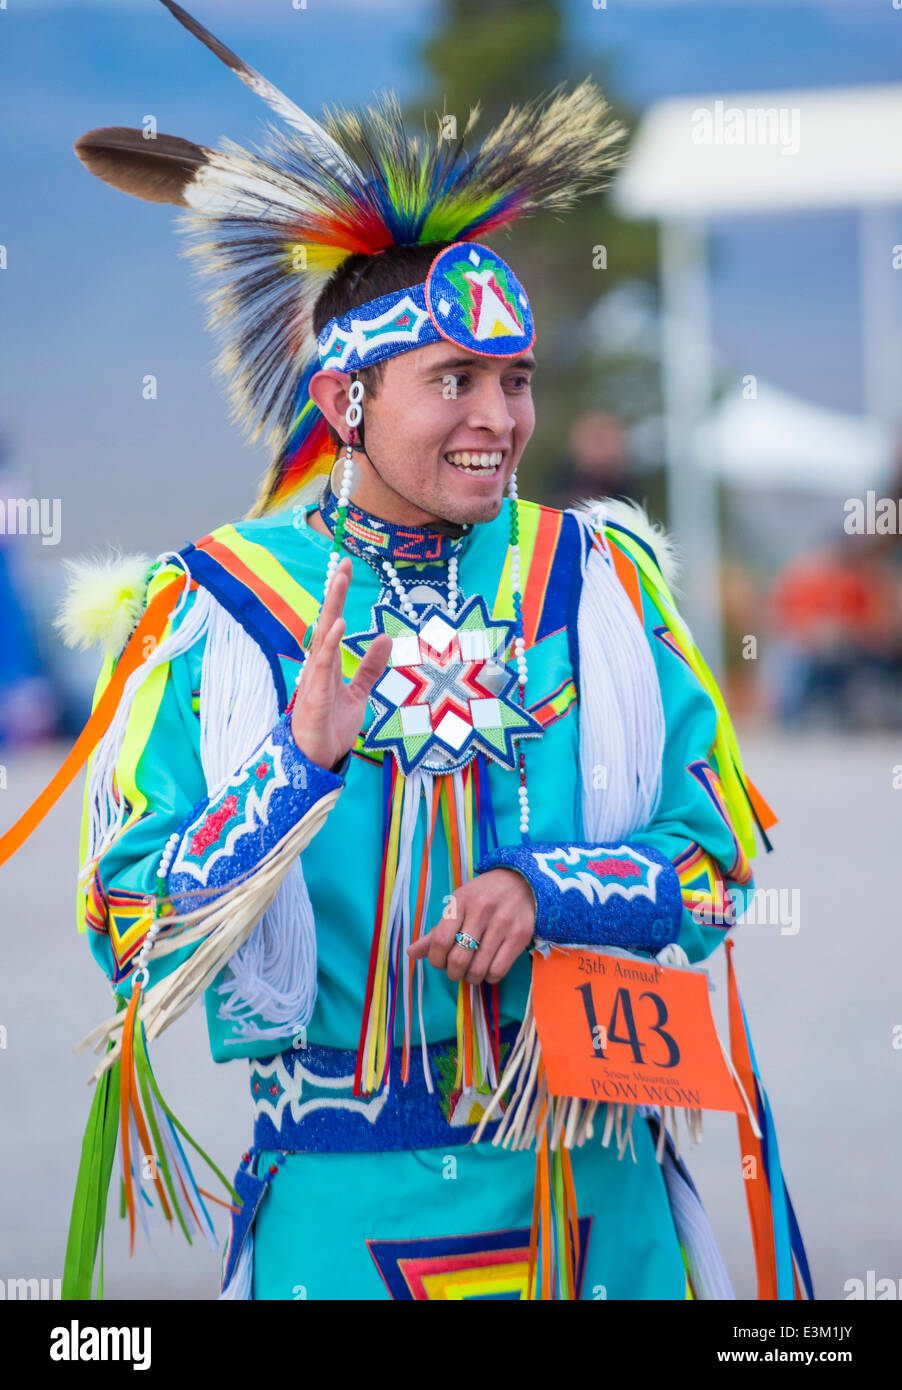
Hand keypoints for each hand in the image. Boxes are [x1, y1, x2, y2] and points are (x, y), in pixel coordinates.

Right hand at [290, 556, 392, 770]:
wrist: (317, 760)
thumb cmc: (331, 726)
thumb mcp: (358, 692)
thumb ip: (369, 667)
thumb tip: (384, 638)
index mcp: (327, 664)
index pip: (332, 622)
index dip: (338, 595)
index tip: (345, 568)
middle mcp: (318, 665)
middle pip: (325, 621)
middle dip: (334, 592)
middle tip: (343, 562)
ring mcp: (314, 678)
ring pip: (322, 636)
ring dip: (331, 606)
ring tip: (340, 578)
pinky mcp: (314, 694)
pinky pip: (321, 664)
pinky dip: (329, 643)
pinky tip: (337, 624)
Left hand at [406, 868, 535, 984]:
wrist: (521, 882)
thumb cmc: (482, 896)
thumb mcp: (457, 905)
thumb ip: (435, 932)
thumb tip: (411, 953)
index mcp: (460, 901)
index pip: (440, 941)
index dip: (436, 960)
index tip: (439, 962)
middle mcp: (481, 911)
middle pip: (459, 959)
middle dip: (453, 973)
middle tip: (455, 970)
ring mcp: (503, 923)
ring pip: (479, 969)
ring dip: (471, 977)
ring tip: (471, 971)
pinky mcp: (520, 935)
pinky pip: (499, 970)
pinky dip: (489, 977)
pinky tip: (488, 969)